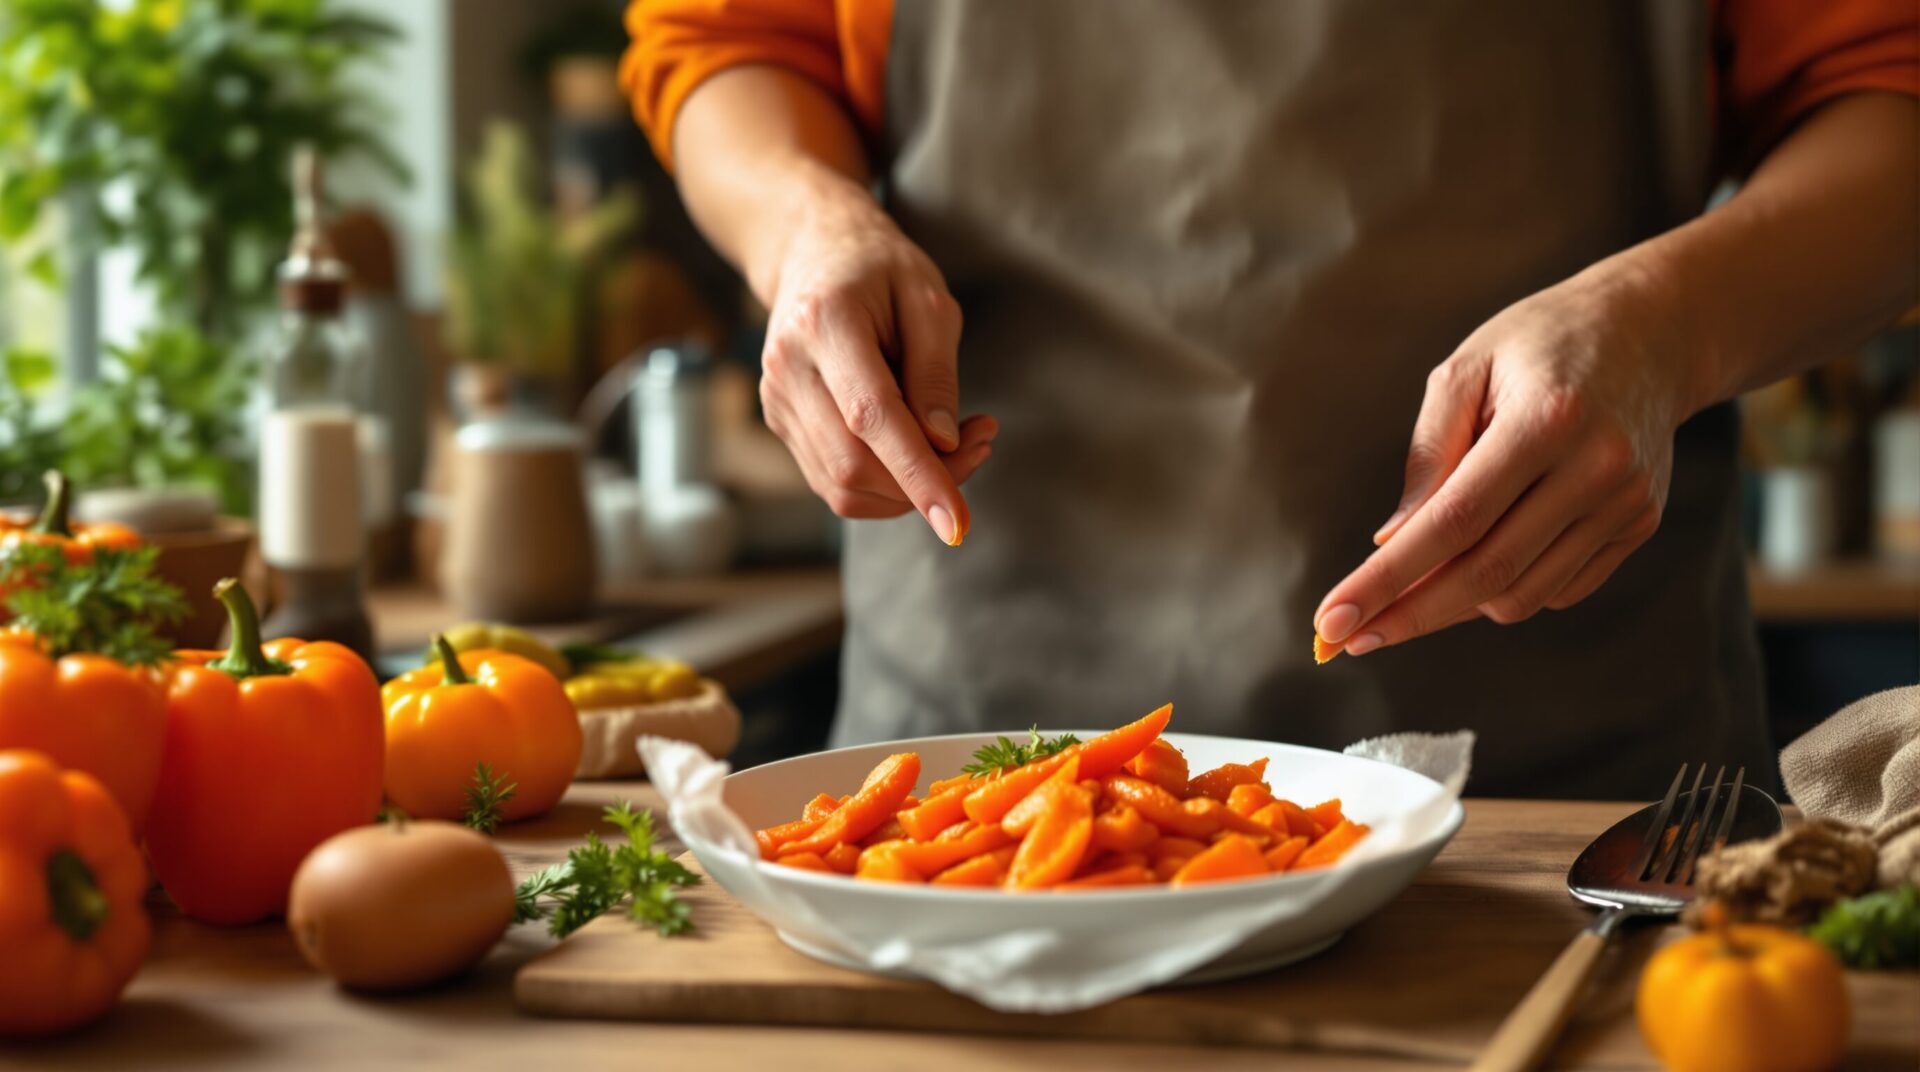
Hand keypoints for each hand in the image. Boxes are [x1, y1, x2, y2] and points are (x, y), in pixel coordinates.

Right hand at [758, 177, 995, 543]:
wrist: (813, 250)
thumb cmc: (880, 269)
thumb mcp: (929, 299)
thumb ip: (936, 373)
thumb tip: (943, 444)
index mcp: (825, 323)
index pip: (871, 418)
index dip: (918, 476)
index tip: (957, 524)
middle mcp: (788, 368)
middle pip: (852, 465)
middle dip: (925, 481)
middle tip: (981, 443)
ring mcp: (776, 400)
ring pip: (841, 486)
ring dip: (908, 486)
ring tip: (957, 441)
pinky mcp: (781, 422)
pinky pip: (833, 480)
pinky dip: (884, 481)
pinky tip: (918, 444)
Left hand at [1314, 263, 1700, 655]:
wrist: (1652, 330)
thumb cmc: (1539, 342)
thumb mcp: (1466, 370)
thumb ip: (1427, 455)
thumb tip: (1391, 541)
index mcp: (1546, 421)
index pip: (1452, 524)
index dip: (1387, 579)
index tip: (1333, 620)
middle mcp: (1595, 468)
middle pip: (1487, 573)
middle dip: (1408, 615)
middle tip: (1346, 637)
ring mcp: (1625, 502)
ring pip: (1523, 595)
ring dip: (1455, 606)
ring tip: (1412, 587)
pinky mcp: (1639, 524)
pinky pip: (1559, 589)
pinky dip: (1506, 591)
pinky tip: (1480, 560)